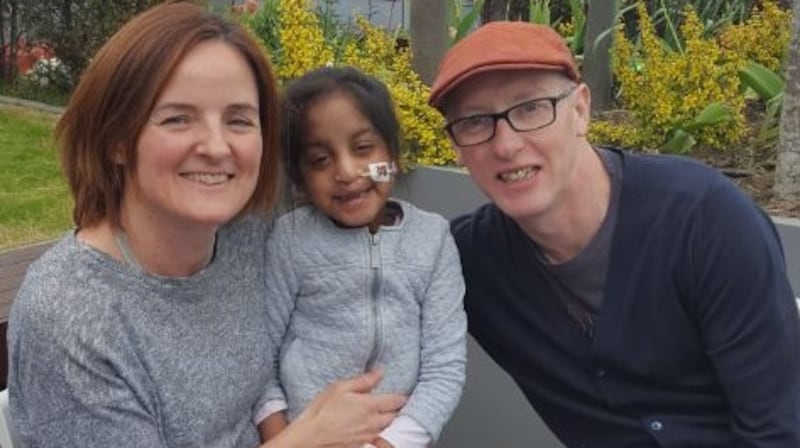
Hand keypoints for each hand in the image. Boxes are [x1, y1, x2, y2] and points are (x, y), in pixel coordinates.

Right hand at [290, 370, 405, 446]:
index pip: (396, 401)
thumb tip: (379, 373)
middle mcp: (372, 422)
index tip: (399, 394)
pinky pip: (376, 439)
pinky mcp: (361, 445)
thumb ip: (363, 381)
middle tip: (388, 403)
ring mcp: (368, 436)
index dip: (400, 397)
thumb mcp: (340, 388)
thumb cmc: (322, 410)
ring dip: (384, 420)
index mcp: (369, 405)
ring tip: (377, 413)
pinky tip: (368, 428)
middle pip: (393, 416)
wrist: (310, 436)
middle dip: (392, 409)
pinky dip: (376, 433)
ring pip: (385, 427)